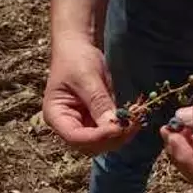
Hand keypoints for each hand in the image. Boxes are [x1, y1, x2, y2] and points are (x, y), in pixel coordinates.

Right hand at [42, 35, 138, 154]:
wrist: (78, 47)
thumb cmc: (76, 59)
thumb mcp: (87, 78)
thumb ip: (99, 103)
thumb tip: (114, 126)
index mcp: (56, 115)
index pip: (75, 137)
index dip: (97, 137)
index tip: (118, 128)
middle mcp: (67, 124)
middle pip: (89, 144)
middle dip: (111, 138)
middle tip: (133, 124)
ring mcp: (82, 124)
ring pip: (102, 141)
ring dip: (120, 135)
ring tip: (136, 120)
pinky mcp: (96, 120)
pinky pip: (110, 130)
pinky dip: (123, 127)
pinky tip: (134, 118)